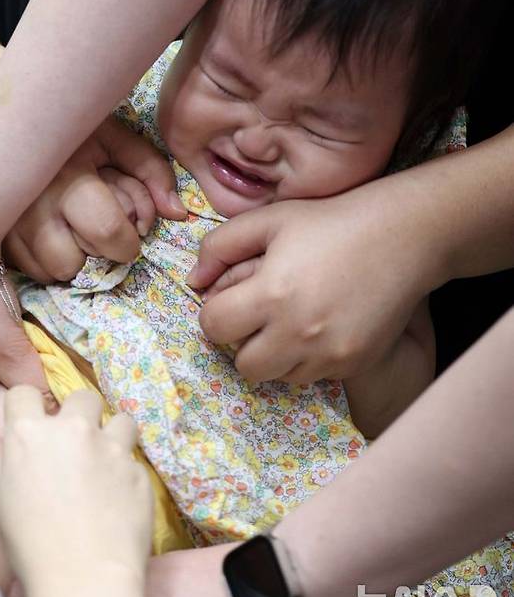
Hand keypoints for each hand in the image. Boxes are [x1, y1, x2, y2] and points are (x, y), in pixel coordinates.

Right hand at [0, 387, 153, 596]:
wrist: (84, 580)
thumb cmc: (32, 547)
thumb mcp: (0, 504)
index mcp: (31, 435)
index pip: (24, 393)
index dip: (27, 407)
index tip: (33, 422)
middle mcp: (73, 430)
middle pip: (82, 397)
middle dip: (79, 414)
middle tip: (76, 445)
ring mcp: (111, 447)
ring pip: (120, 420)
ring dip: (113, 436)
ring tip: (105, 465)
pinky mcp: (138, 470)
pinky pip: (134, 461)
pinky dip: (127, 475)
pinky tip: (117, 501)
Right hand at [3, 116, 186, 281]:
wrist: (8, 119)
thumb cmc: (72, 131)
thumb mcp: (116, 139)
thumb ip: (152, 172)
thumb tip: (177, 214)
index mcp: (68, 178)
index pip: (107, 232)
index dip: (128, 242)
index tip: (131, 231)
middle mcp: (32, 207)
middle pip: (74, 262)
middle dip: (96, 251)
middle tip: (98, 225)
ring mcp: (8, 225)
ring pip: (50, 271)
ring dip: (72, 257)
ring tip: (74, 227)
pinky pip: (30, 270)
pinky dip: (49, 260)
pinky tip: (54, 232)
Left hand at [188, 182, 440, 383]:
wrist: (403, 237)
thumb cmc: (330, 222)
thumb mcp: (269, 219)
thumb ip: (220, 246)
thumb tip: (193, 281)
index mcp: (272, 294)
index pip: (214, 327)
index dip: (216, 312)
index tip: (232, 300)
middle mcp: (298, 333)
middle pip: (243, 365)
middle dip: (242, 342)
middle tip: (259, 315)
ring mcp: (328, 354)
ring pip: (277, 376)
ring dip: (274, 354)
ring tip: (292, 318)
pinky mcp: (352, 363)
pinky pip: (312, 376)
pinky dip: (306, 359)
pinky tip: (319, 326)